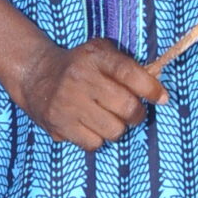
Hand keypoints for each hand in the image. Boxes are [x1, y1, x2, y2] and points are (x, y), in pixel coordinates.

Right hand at [14, 36, 167, 147]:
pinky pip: (94, 144)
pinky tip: (89, 126)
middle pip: (127, 108)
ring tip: (106, 118)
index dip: (151, 89)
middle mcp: (80, 79)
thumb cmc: (79, 66)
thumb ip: (128, 66)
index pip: (130, 73)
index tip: (162, 98)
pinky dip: (97, 139)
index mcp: (95, 57)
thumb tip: (159, 87)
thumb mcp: (101, 53)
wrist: (35, 75)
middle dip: (137, 114)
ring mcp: (68, 104)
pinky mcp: (58, 125)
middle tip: (132, 112)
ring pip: (114, 130)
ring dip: (116, 128)